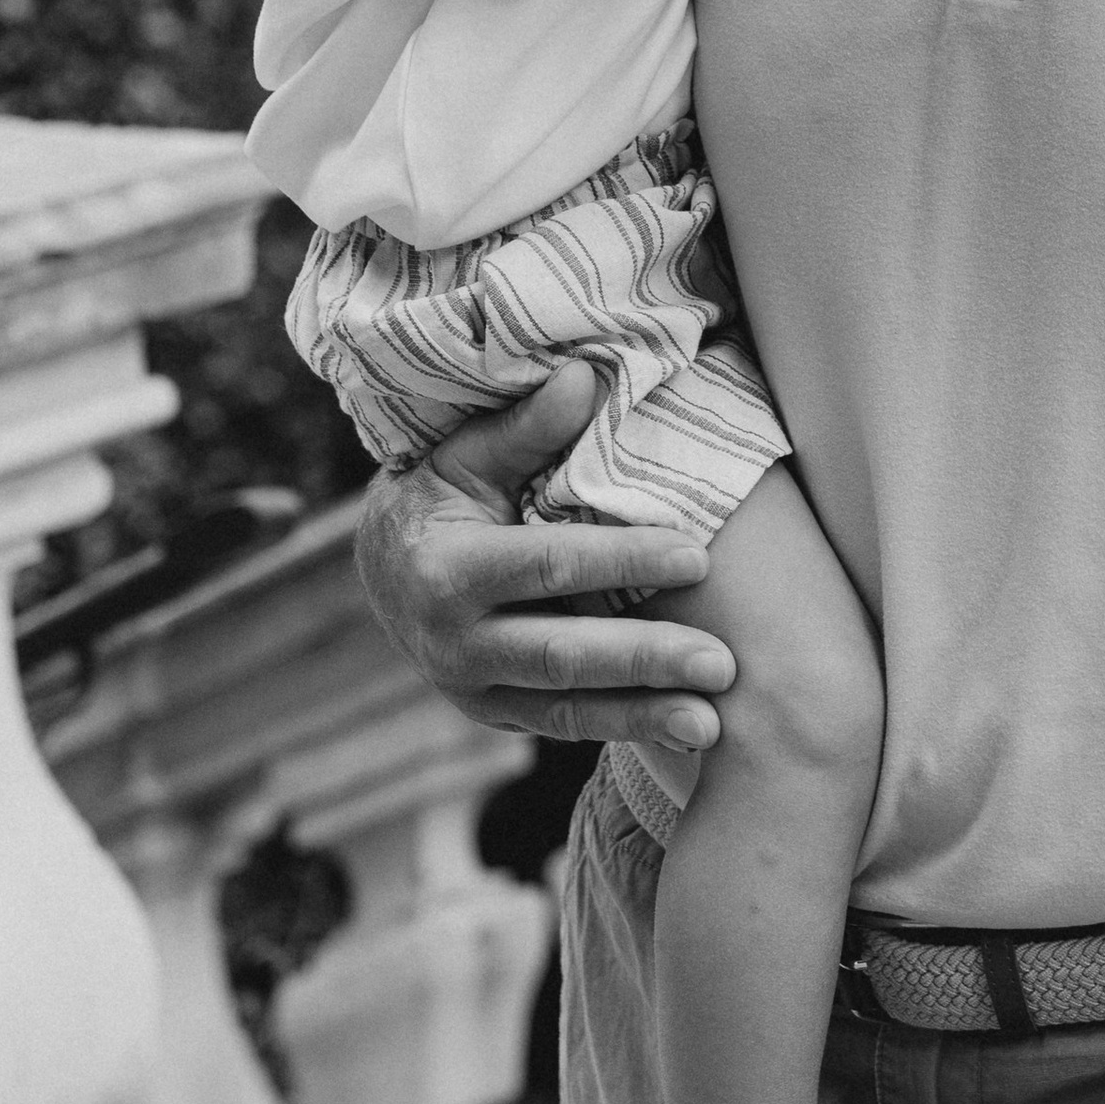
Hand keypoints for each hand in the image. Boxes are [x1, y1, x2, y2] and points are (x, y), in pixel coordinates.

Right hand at [351, 363, 738, 747]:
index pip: (549, 565)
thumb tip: (584, 375)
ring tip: (713, 723)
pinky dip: (622, 728)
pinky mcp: (492, 715)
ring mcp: (470, 689)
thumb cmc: (439, 494)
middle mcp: (454, 641)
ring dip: (643, 717)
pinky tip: (682, 728)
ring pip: (564, 708)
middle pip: (561, 655)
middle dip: (645, 660)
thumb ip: (527, 426)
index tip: (698, 557)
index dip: (625, 562)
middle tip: (722, 664)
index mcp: (448, 569)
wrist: (381, 568)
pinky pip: (562, 725)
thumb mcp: (467, 454)